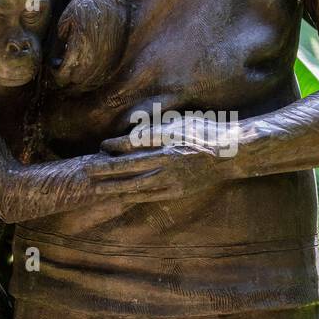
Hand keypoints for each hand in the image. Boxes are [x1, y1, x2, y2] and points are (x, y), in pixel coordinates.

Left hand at [89, 139, 228, 201]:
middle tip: (86, 170)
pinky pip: (150, 196)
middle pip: (129, 166)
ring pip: (136, 185)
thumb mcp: (181, 122)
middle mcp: (167, 160)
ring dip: (114, 186)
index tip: (102, 145)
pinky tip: (120, 196)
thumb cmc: (206, 133)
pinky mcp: (178, 191)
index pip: (134, 143)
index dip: (115, 145)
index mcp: (168, 140)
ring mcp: (173, 178)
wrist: (232, 155)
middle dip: (105, 169)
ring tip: (97, 187)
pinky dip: (133, 195)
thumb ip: (156, 129)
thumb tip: (132, 136)